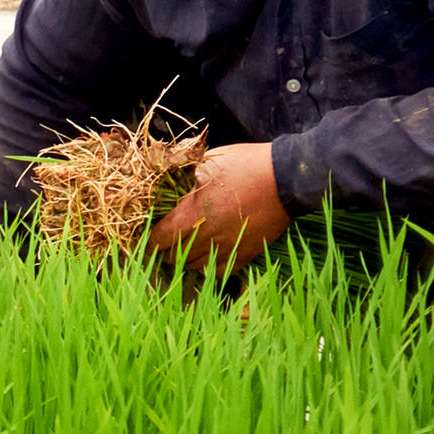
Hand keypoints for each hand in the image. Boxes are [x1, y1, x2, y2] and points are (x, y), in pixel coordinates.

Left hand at [148, 140, 289, 274]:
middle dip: (165, 249)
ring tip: (186, 246)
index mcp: (191, 216)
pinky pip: (220, 271)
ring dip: (186, 257)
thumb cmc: (245, 165)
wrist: (286, 178)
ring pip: (194, 266)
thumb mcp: (207, 162)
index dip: (148, 240)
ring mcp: (226, 249)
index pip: (158, 239)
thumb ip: (183, 176)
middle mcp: (205, 238)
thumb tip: (166, 182)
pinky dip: (211, 266)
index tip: (147, 237)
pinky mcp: (245, 254)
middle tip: (165, 240)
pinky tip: (210, 254)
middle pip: (173, 256)